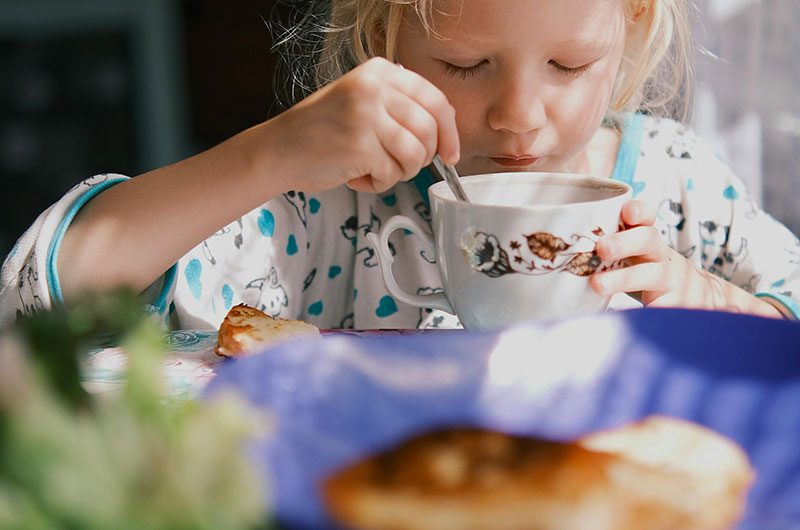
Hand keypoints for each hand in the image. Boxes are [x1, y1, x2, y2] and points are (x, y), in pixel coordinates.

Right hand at [264, 57, 459, 193]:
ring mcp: (367, 116)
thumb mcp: (362, 102)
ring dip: (401, 172)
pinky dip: (380, 184)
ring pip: (417, 154)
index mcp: (379, 71)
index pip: (435, 99)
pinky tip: (358, 176)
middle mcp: (374, 88)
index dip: (449, 131)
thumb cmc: (320, 132)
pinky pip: (394, 174)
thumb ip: (399, 106)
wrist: (279, 150)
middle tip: (402, 166)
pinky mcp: (361, 146)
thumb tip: (445, 128)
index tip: (451, 153)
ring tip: (376, 169)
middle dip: (423, 157)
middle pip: (430, 129)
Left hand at [590, 200, 782, 316]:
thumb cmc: (649, 272)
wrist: (699, 296)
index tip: (626, 211)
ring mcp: (670, 281)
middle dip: (624, 242)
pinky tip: (622, 316)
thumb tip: (554, 252)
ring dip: (623, 279)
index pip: (646, 218)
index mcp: (647, 239)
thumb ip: (606, 250)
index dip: (638, 211)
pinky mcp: (673, 306)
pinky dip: (641, 311)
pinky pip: (658, 308)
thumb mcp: (636, 255)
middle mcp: (660, 256)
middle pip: (648, 241)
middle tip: (602, 248)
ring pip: (649, 276)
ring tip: (598, 285)